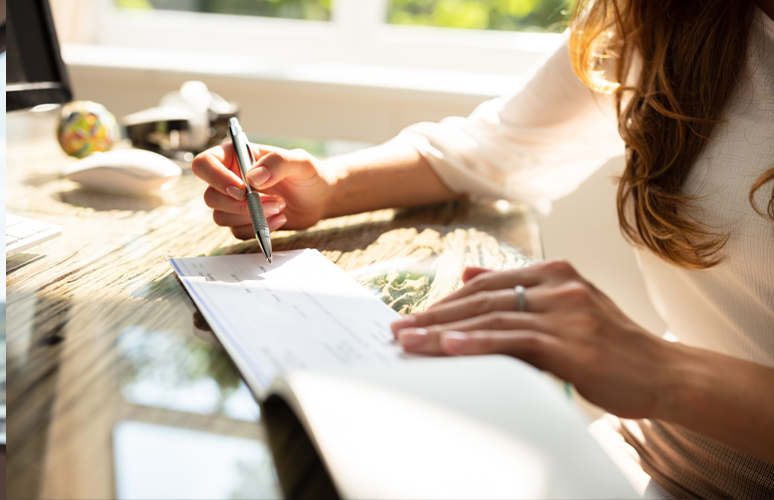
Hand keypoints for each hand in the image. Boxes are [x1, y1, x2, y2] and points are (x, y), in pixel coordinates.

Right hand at [192, 143, 332, 238]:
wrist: (320, 198)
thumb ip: (278, 163)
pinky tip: (280, 219)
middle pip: (210, 196)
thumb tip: (253, 177)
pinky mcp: (244, 221)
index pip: (204, 164)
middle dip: (240, 205)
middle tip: (274, 202)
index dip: (216, 179)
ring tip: (280, 207)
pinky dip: (257, 230)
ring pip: (220, 217)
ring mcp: (235, 202)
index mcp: (235, 156)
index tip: (242, 190)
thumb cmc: (309, 174)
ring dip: (250, 217)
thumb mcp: (300, 162)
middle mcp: (230, 179)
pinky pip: (237, 231)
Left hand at [390, 259, 677, 418]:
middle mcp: (560, 285)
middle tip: (399, 329)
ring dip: (444, 330)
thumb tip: (466, 273)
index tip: (414, 316)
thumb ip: (518, 289)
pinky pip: (516, 340)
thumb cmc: (611, 345)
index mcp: (556, 273)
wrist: (664, 372)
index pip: (486, 283)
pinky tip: (450, 346)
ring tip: (409, 341)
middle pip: (482, 298)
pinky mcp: (574, 343)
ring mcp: (568, 312)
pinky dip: (479, 342)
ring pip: (493, 316)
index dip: (445, 300)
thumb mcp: (566, 306)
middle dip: (435, 315)